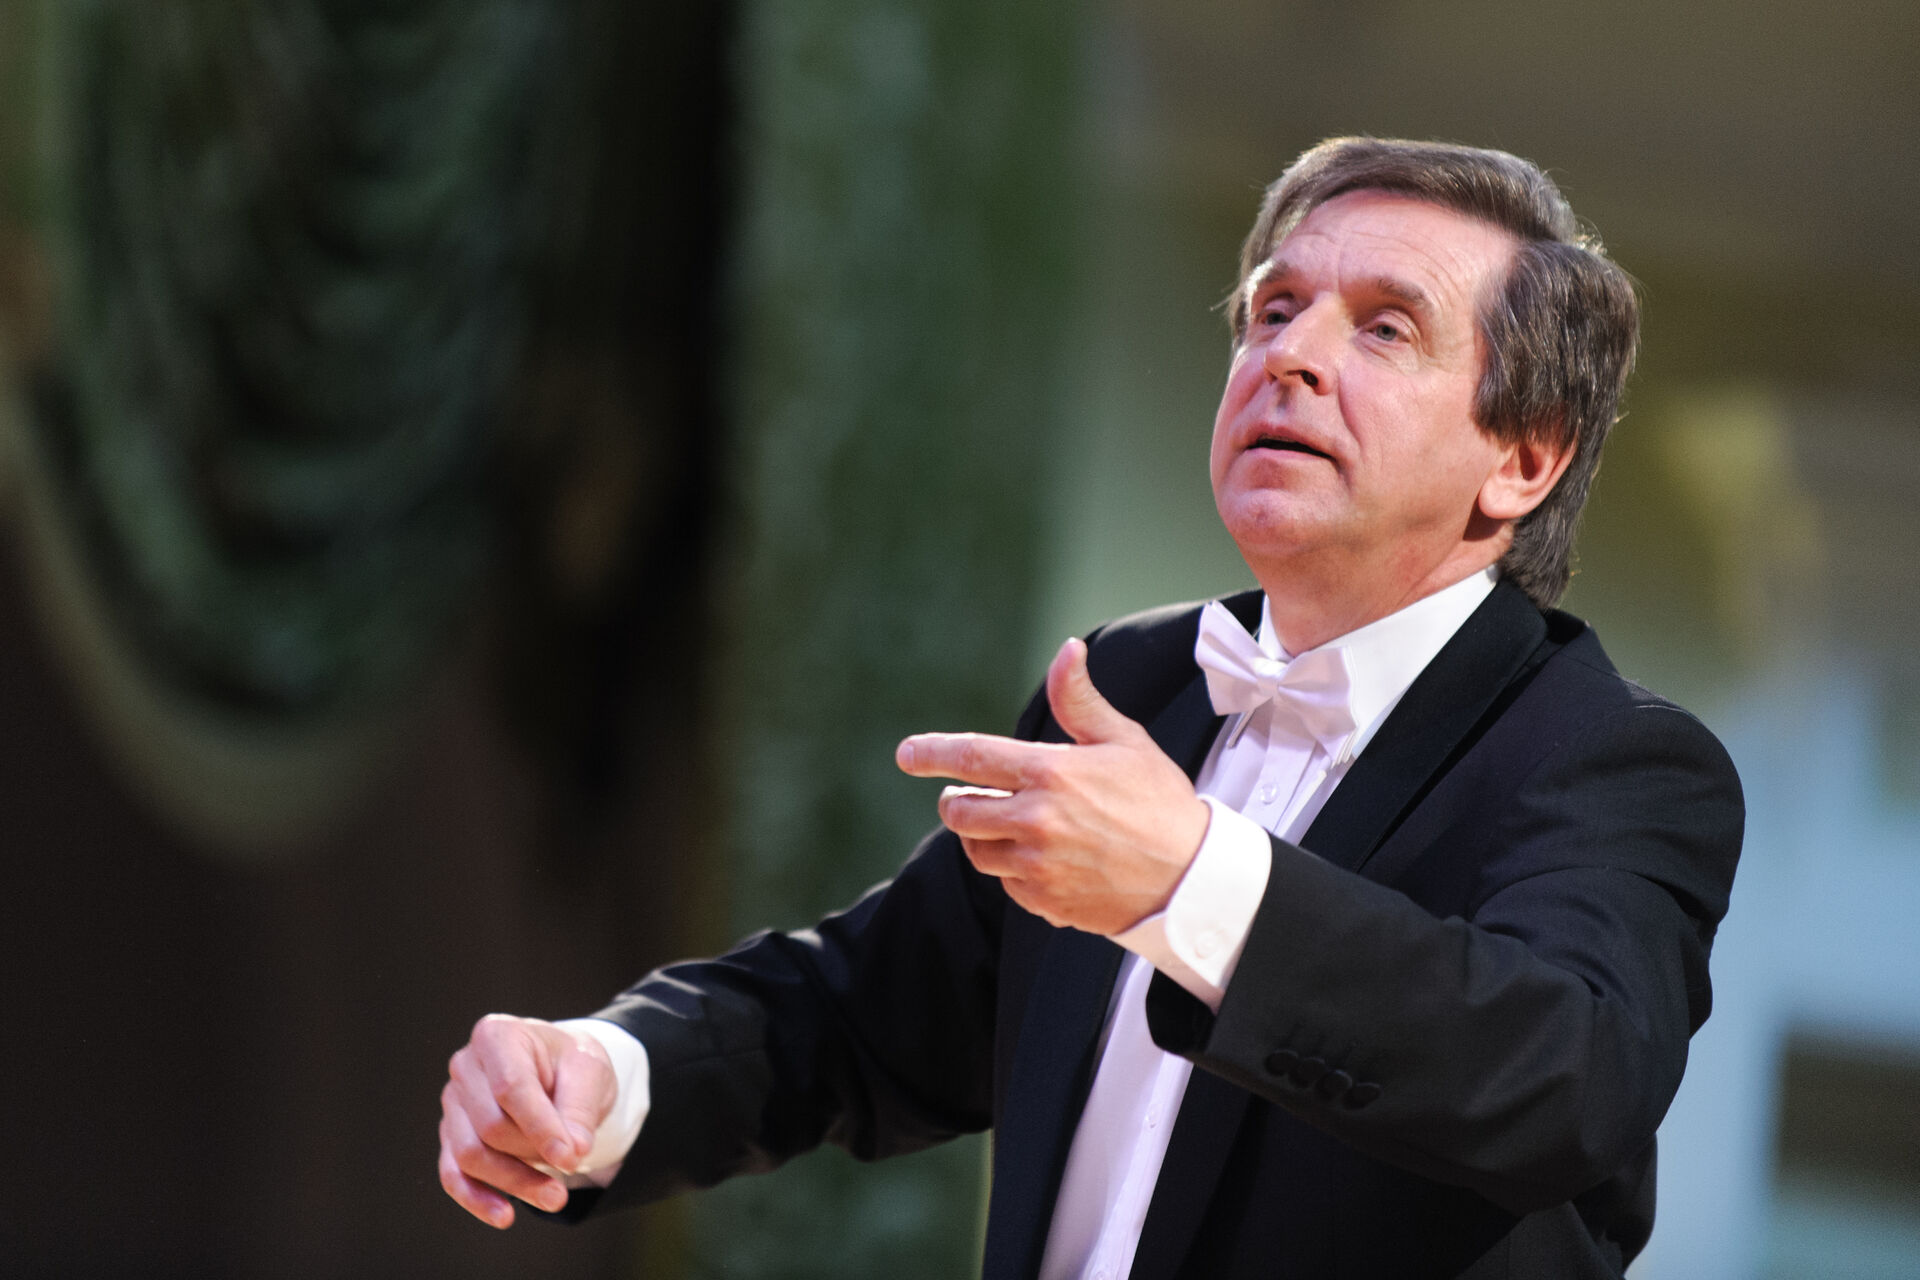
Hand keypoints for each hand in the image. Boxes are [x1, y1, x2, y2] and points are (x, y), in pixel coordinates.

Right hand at [438, 1014, 616, 1227]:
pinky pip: (453, 1175)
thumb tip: (570, 1153)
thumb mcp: (589, 1072)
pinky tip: (505, 1216)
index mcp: (497, 1036)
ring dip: (513, 1183)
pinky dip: (477, 1198)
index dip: (540, 1127)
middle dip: (532, 1156)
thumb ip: (579, 1109)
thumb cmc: (571, 1065)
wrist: (560, 1072)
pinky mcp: (451, 1136)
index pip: (510, 1088)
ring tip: (555, 1197)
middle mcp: (466, 1067)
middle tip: (574, 1169)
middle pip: (490, 1126)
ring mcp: (453, 1103)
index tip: (572, 1157)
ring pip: (470, 1155)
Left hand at [896, 637, 1210, 933]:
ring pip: (977, 850)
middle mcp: (1037, 821)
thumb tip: (1066, 649)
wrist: (1191, 879)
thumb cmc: (1160, 803)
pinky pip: (1005, 883)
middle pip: (961, 811)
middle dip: (960, 800)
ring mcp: (1038, 866)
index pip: (972, 757)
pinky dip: (1013, 869)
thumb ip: (1080, 700)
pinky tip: (1044, 858)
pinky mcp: (1043, 902)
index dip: (932, 754)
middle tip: (975, 795)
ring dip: (983, 835)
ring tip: (1011, 824)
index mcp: (1052, 774)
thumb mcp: (1124, 741)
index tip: (906, 754)